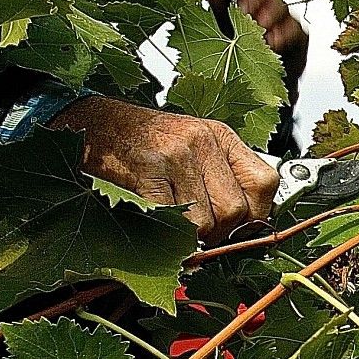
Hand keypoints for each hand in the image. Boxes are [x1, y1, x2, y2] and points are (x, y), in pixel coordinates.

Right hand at [53, 97, 277, 243]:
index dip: (254, 214)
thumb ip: (222, 177)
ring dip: (192, 235)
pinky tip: (157, 221)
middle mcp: (203, 140)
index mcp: (220, 135)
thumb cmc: (143, 142)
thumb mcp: (194, 147)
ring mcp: (176, 155)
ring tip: (175, 222)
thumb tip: (248, 225)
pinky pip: (173, 220)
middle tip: (199, 230)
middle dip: (220, 232)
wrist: (94, 123)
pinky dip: (167, 232)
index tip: (238, 226)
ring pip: (206, 222)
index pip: (264, 184)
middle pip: (236, 210)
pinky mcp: (148, 171)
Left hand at [218, 0, 307, 83]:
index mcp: (247, 2)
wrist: (262, 84)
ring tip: (261, 25)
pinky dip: (284, 34)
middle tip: (245, 9)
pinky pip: (295, 29)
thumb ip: (215, 9)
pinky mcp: (297, 35)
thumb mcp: (222, 31)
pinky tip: (274, 41)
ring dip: (271, 14)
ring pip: (281, 8)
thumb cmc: (240, 56)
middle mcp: (267, 7)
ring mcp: (284, 20)